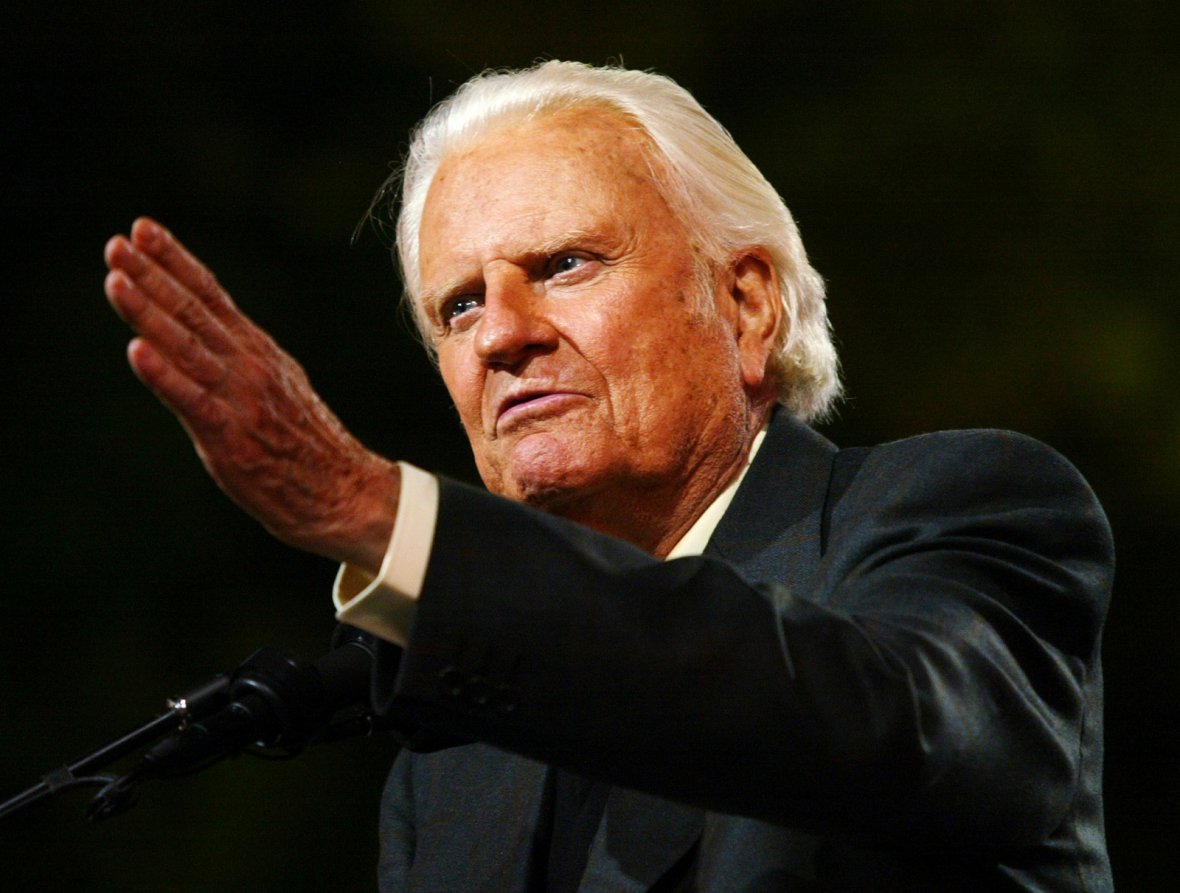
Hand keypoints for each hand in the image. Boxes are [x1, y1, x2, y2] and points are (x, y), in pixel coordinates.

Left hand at [103, 217, 398, 571]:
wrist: (343, 492)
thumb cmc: (306, 447)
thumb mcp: (277, 388)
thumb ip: (241, 362)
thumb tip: (207, 339)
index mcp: (258, 351)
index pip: (211, 296)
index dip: (175, 261)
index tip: (143, 229)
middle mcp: (248, 365)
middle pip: (193, 312)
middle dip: (153, 274)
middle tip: (117, 243)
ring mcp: (239, 397)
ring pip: (186, 346)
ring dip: (148, 312)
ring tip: (116, 280)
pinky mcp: (230, 435)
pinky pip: (190, 399)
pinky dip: (162, 374)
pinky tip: (136, 350)